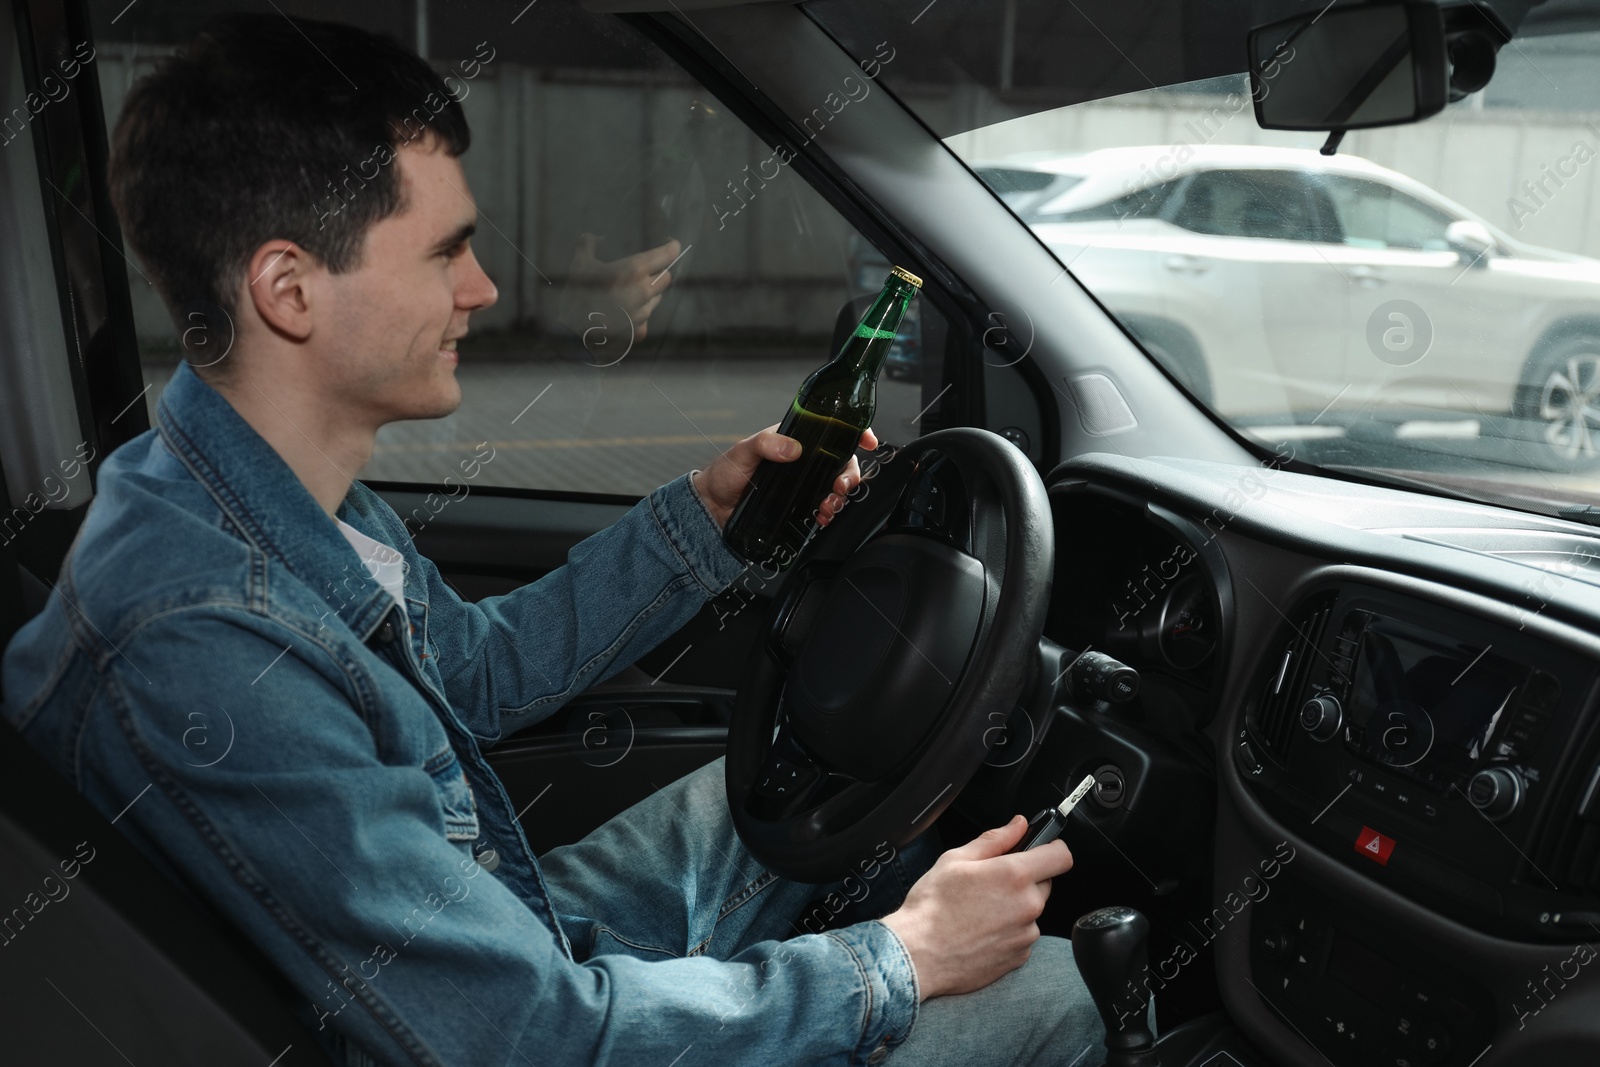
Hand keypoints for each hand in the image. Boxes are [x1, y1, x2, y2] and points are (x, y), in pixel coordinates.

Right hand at [561, 234, 680, 342]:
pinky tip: (626, 313)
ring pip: (657, 298)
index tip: (671, 245)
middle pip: (666, 278)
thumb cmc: (578, 293)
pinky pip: (647, 318)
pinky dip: (640, 314)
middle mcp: (645, 290)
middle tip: (644, 272)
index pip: (667, 255)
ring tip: (631, 293)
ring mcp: (644, 312)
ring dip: (650, 294)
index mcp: (635, 270)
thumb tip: (595, 236)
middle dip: (659, 272)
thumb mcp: (579, 263)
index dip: (671, 248)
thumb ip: (588, 244)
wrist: (572, 331)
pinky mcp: (639, 330)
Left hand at [692, 424, 878, 528]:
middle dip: (850, 474)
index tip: (868, 440)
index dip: (855, 432)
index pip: (831, 429)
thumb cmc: (725, 474)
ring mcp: (803, 483)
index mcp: (794, 438)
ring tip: (828, 506)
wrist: (712, 508)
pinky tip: (822, 517)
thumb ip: (766, 445)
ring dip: (840, 497)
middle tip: (840, 487)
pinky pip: (824, 506)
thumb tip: (793, 448)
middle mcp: (804, 459)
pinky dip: (829, 512)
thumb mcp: (743, 452)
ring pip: (836, 486)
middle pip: (842, 461)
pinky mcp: (799, 504)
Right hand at [880, 815, 1072, 1001]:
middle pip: (1045, 883)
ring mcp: (1026, 934)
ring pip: (1032, 911)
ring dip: (1016, 907)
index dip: (1052, 848)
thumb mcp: (955, 859)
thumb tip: (1018, 825)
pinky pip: (1023, 935)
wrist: (918, 955)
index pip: (1060, 856)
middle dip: (1025, 879)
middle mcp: (1028, 905)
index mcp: (1014, 875)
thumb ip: (994, 839)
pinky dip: (1009, 931)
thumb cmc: (931, 906)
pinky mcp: (1020, 956)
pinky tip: (982, 931)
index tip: (1041, 849)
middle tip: (991, 883)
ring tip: (980, 911)